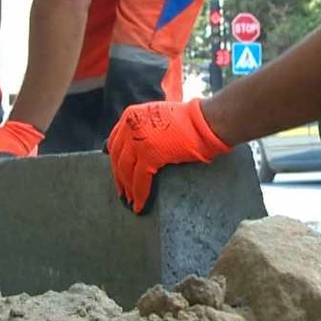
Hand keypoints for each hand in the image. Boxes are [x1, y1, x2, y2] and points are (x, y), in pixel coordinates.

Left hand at [107, 99, 231, 213]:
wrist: (205, 120)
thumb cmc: (190, 119)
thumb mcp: (158, 116)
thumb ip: (145, 128)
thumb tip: (139, 149)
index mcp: (130, 115)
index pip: (115, 142)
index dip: (115, 160)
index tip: (118, 172)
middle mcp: (130, 126)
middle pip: (117, 157)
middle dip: (119, 177)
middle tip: (122, 192)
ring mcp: (138, 140)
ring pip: (125, 170)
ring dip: (127, 188)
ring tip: (131, 201)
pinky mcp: (149, 155)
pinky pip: (140, 180)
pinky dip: (140, 195)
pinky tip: (140, 206)